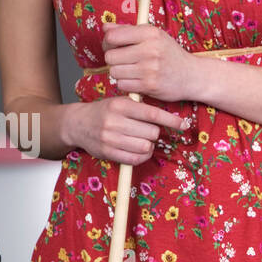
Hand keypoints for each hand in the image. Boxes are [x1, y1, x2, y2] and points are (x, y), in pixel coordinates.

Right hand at [62, 97, 186, 165]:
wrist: (77, 123)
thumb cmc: (105, 112)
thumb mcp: (120, 102)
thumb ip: (140, 108)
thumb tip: (168, 116)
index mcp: (120, 105)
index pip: (152, 114)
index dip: (171, 121)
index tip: (184, 125)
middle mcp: (114, 121)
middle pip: (152, 133)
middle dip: (155, 133)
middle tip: (148, 131)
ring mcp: (110, 138)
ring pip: (145, 147)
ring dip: (149, 146)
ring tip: (142, 140)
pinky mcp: (108, 152)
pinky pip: (135, 159)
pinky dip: (142, 156)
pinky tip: (139, 151)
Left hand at [103, 24, 196, 102]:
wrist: (192, 75)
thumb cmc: (169, 54)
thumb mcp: (153, 35)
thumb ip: (128, 30)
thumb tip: (105, 28)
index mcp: (149, 33)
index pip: (112, 37)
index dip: (108, 43)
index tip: (114, 47)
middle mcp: (150, 49)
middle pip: (110, 56)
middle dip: (113, 60)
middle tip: (122, 61)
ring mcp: (150, 68)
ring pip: (114, 72)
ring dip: (119, 73)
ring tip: (130, 71)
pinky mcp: (149, 85)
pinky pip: (122, 85)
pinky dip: (126, 84)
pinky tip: (135, 80)